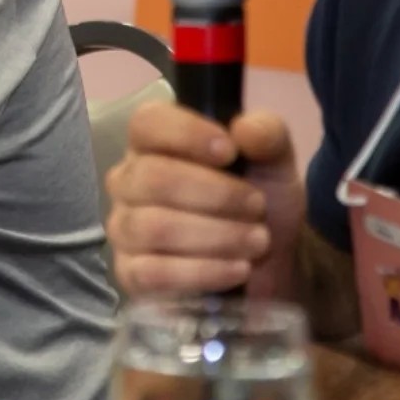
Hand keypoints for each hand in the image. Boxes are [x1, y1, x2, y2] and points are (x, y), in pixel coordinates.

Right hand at [106, 103, 305, 297]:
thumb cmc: (258, 200)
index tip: (231, 151)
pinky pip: (153, 274)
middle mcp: (129, 181)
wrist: (270, 263)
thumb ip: (267, 134)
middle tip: (258, 207)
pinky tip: (237, 269)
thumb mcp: (274, 160)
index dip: (186, 134)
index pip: (147, 124)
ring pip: (154, 228)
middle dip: (215, 194)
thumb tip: (245, 129)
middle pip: (152, 178)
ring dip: (216, 236)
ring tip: (257, 241)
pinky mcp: (131, 275)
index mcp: (154, 141)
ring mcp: (125, 229)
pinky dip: (203, 272)